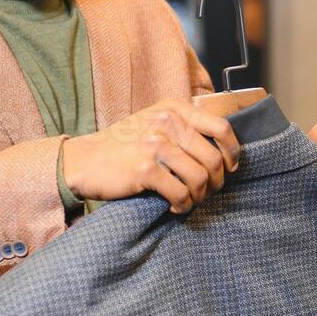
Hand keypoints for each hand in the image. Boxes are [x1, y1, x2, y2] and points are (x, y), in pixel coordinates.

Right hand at [61, 100, 240, 213]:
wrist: (84, 160)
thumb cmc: (123, 146)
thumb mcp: (154, 122)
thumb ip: (184, 127)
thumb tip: (221, 150)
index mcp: (174, 109)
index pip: (221, 128)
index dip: (232, 152)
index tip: (229, 167)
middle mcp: (167, 122)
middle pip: (213, 158)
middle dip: (216, 182)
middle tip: (207, 192)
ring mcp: (155, 144)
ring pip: (200, 178)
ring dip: (199, 196)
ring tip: (189, 201)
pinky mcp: (145, 169)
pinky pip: (180, 193)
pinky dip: (182, 206)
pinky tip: (175, 207)